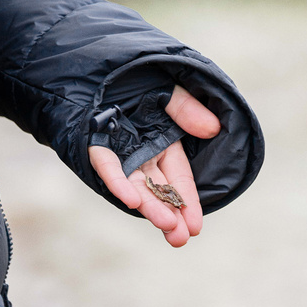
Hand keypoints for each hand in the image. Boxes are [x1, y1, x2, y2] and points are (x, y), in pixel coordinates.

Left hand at [88, 85, 220, 246]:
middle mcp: (142, 155)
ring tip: (166, 228)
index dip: (188, 202)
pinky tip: (131, 200)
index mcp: (163, 144)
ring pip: (136, 186)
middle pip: (159, 190)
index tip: (195, 226)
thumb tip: (212, 128)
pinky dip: (119, 183)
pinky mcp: (96, 147)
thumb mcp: (168, 90)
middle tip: (180, 238)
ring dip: (150, 207)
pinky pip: (108, 168)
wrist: (94, 68)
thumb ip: (187, 108)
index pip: (179, 179)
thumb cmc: (134, 78)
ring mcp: (119, 154)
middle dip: (171, 215)